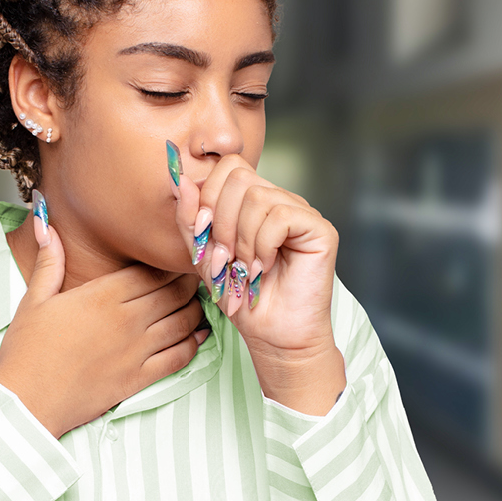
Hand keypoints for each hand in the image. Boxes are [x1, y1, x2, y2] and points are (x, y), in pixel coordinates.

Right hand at [0, 204, 207, 437]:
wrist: (27, 399)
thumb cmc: (26, 350)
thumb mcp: (33, 300)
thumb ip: (49, 261)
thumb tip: (44, 223)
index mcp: (102, 296)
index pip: (151, 272)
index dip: (169, 264)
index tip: (176, 259)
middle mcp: (126, 319)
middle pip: (173, 293)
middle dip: (188, 282)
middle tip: (196, 276)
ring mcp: (137, 349)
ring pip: (183, 322)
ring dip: (196, 309)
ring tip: (199, 301)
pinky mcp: (140, 377)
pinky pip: (179, 357)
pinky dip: (195, 343)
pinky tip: (201, 335)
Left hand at [176, 152, 345, 414]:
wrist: (272, 334)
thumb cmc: (242, 297)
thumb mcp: (203, 255)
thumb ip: (191, 218)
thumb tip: (182, 179)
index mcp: (254, 201)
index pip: (228, 167)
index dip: (208, 197)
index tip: (205, 236)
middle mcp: (280, 200)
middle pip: (239, 176)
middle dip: (221, 221)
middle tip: (225, 258)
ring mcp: (301, 212)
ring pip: (258, 198)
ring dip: (242, 240)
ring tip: (246, 269)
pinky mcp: (320, 229)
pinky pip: (281, 216)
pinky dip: (263, 245)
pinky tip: (265, 267)